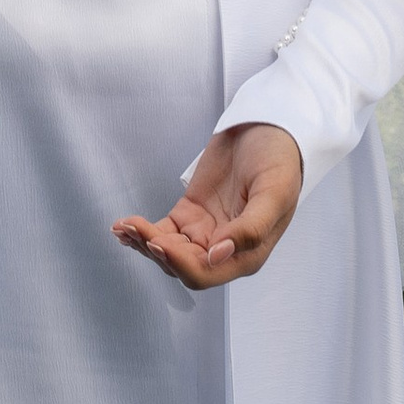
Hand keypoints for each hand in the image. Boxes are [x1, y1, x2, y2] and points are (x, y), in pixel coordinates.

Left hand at [114, 122, 302, 290]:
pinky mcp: (190, 214)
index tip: (160, 242)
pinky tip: (125, 226)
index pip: (206, 274)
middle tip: (136, 228)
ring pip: (168, 250)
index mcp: (247, 254)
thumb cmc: (279, 161)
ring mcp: (205, 232)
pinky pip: (163, 231)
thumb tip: (219, 255)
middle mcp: (224, 250)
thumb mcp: (274, 193)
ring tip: (125, 226)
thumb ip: (250, 228)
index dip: (180, 264)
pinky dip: (143, 231)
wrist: (268, 129)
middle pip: (181, 265)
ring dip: (145, 242)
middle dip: (157, 251)